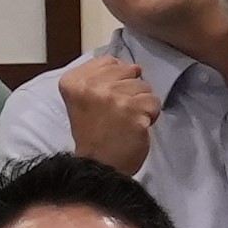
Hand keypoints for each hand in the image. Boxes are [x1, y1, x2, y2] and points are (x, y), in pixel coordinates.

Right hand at [58, 55, 159, 172]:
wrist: (99, 166)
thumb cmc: (93, 134)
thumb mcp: (83, 98)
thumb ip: (99, 77)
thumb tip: (133, 66)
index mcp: (74, 81)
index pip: (110, 61)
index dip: (116, 79)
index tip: (107, 100)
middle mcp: (91, 86)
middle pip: (130, 71)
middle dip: (130, 90)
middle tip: (118, 112)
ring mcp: (112, 98)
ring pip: (145, 87)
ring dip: (141, 104)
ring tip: (127, 121)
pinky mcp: (132, 111)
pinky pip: (154, 103)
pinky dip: (150, 115)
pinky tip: (137, 127)